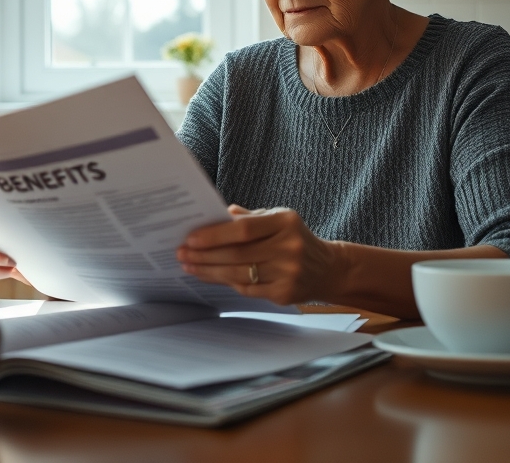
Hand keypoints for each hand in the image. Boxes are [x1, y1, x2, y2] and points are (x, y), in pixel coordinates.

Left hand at [176, 205, 344, 305]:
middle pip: (237, 254)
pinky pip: (248, 289)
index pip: (243, 229)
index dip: (215, 235)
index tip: (190, 238)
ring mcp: (288, 273)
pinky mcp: (285, 294)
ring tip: (189, 266)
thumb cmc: (294, 238)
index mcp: (285, 222)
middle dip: (205, 255)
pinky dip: (226, 282)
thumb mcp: (278, 219)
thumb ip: (247, 218)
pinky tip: (210, 276)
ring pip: (239, 274)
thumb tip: (212, 215)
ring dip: (209, 271)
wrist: (328, 268)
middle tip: (181, 254)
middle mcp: (289, 248)